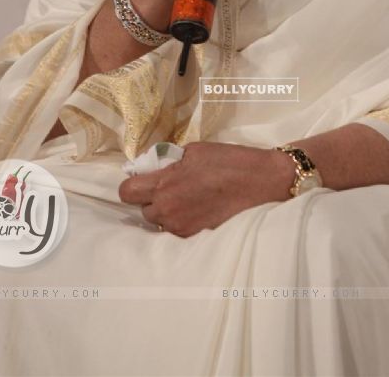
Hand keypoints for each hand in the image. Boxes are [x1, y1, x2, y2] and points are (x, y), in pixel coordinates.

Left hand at [118, 142, 294, 237]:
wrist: (262, 183)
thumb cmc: (229, 161)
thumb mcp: (194, 151)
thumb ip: (169, 161)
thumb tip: (155, 167)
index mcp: (164, 184)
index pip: (127, 192)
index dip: (134, 184)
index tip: (145, 178)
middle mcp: (168, 210)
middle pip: (142, 209)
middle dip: (153, 198)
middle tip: (172, 187)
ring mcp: (181, 228)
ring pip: (160, 222)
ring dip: (167, 212)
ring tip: (188, 199)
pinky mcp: (195, 238)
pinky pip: (177, 231)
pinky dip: (183, 221)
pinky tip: (199, 209)